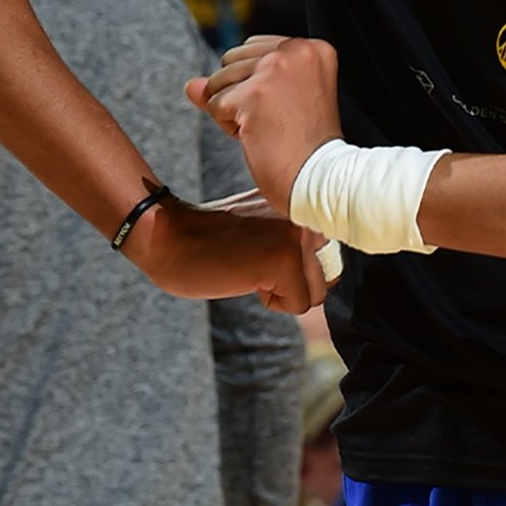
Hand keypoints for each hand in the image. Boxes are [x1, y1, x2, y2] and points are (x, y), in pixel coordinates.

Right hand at [121, 188, 329, 312]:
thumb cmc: (216, 239)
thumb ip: (298, 234)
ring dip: (286, 292)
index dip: (302, 268)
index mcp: (305, 200)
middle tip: (258, 262)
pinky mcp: (286, 260)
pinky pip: (299, 305)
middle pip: (330, 274)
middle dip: (297, 282)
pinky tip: (247, 276)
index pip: (333, 252)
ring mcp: (299, 235)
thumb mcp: (268, 225)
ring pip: (318, 293)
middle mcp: (309, 213)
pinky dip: (273, 301)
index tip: (268, 253)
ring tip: (253, 267)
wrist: (173, 237)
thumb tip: (332, 268)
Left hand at [186, 36, 342, 215]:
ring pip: (219, 81)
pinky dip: (229, 127)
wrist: (323, 180)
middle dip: (241, 94)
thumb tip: (191, 85)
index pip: (254, 49)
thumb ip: (237, 82)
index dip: (257, 84)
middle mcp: (296, 49)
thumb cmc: (305, 147)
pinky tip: (258, 137)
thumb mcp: (279, 101)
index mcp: (311, 48)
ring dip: (234, 112)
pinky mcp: (254, 93)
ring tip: (270, 128)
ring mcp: (275, 68)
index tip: (286, 109)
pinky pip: (214, 104)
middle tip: (278, 121)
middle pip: (232, 60)